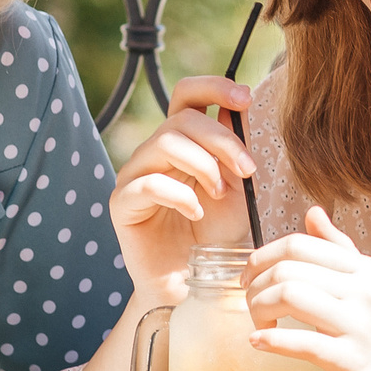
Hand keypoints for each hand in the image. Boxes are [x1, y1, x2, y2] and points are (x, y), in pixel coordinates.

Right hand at [110, 73, 257, 293]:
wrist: (195, 284)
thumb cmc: (215, 236)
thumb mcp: (237, 187)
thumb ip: (234, 147)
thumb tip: (237, 104)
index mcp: (182, 142)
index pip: (187, 96)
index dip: (212, 86)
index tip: (244, 97)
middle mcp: (154, 152)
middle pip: (181, 118)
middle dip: (221, 139)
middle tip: (248, 168)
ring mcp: (135, 176)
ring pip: (163, 143)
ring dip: (203, 165)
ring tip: (220, 194)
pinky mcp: (122, 204)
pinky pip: (147, 184)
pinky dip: (180, 195)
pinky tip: (197, 212)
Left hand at [243, 206, 370, 370]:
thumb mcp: (370, 289)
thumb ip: (340, 251)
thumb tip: (313, 212)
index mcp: (365, 270)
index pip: (300, 244)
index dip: (262, 257)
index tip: (249, 278)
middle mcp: (365, 291)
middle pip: (289, 267)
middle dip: (255, 285)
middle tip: (250, 305)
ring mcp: (360, 325)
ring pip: (290, 295)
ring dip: (259, 309)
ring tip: (258, 324)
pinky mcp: (352, 361)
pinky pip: (301, 341)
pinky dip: (271, 340)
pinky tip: (259, 343)